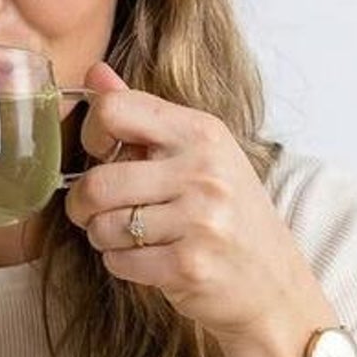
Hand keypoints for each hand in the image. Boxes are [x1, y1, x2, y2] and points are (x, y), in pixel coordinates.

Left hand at [64, 62, 335, 356]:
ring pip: (103, 226)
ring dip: (103, 238)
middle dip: (82, 204)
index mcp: (202, 132)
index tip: (101, 155)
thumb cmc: (229, 215)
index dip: (91, 134)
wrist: (274, 284)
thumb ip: (144, 114)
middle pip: (98, 181)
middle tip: (92, 212)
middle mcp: (202, 170)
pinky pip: (119, 262)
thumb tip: (94, 72)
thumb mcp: (199, 153)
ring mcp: (199, 220)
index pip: (115, 110)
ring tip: (130, 237)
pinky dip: (121, 265)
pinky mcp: (189, 265)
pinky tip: (146, 261)